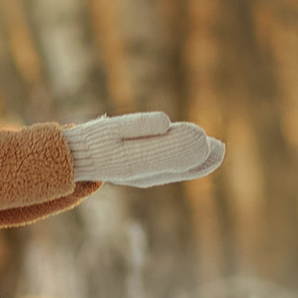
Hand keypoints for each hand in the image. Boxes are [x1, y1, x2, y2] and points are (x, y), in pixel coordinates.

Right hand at [64, 112, 223, 186]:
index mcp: (134, 163)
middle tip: (221, 146)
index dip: (193, 152)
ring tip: (218, 149)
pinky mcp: (145, 173)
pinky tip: (203, 154)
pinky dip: (190, 164)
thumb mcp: (113, 130)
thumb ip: (139, 126)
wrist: (76, 157)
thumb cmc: (95, 141)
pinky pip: (172, 171)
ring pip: (179, 171)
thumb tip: (166, 121)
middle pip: (179, 168)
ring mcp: (146, 176)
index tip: (210, 141)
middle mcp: (144, 174)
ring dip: (200, 161)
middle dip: (203, 158)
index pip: (170, 158)